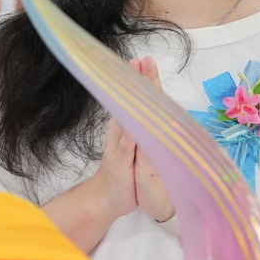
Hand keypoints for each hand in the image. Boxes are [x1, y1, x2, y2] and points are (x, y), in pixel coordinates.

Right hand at [128, 57, 174, 221]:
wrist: (104, 198)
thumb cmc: (122, 174)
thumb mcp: (135, 150)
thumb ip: (141, 132)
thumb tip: (155, 113)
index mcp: (127, 129)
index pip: (136, 101)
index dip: (143, 81)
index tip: (145, 61)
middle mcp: (121, 133)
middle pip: (130, 103)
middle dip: (137, 82)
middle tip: (141, 61)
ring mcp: (119, 146)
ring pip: (128, 119)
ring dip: (133, 101)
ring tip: (139, 82)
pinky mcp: (118, 162)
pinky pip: (126, 145)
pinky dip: (130, 132)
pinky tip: (133, 121)